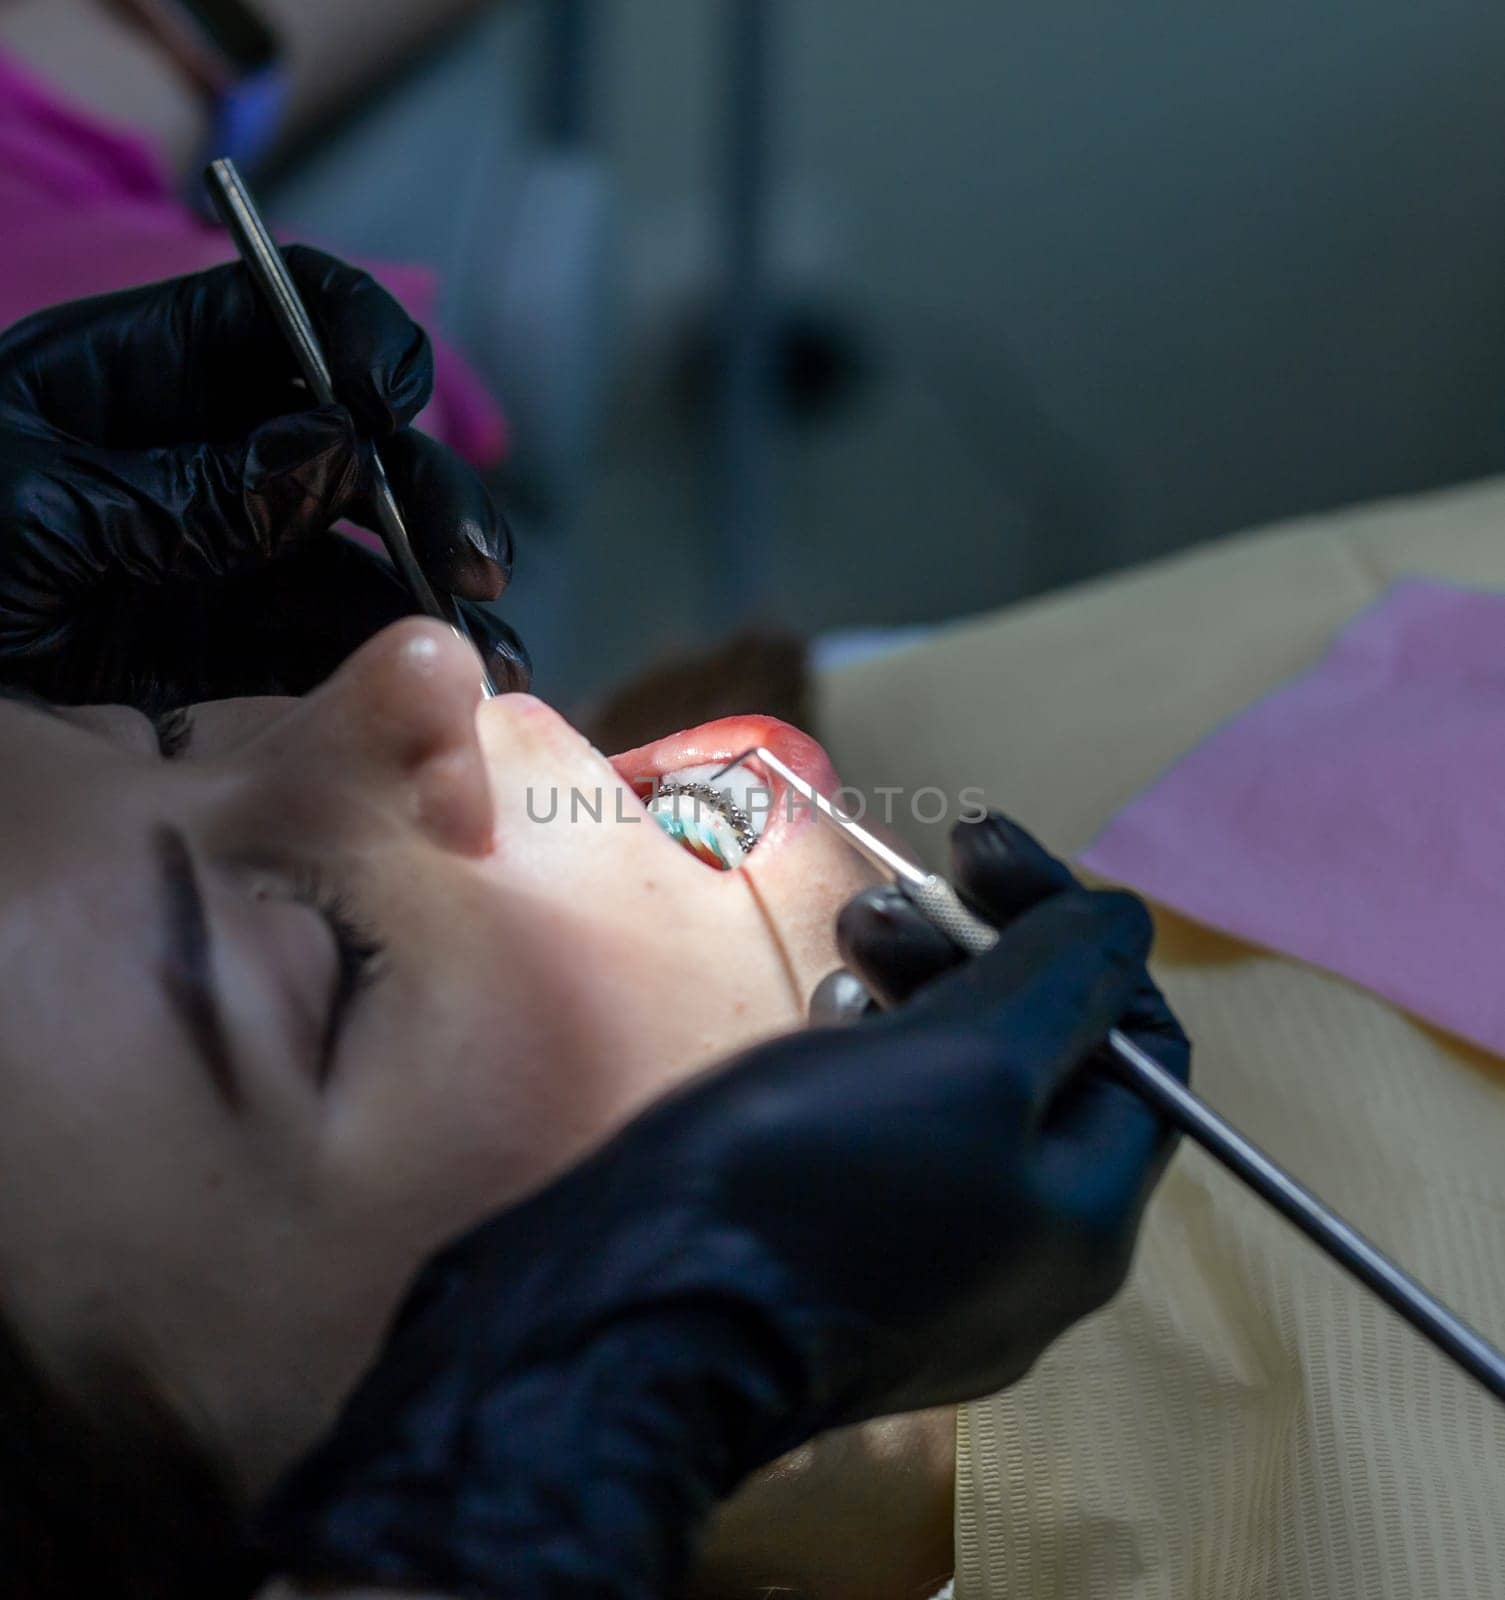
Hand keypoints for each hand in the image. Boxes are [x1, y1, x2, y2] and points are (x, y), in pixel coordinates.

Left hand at [0, 247, 528, 706]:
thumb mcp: (33, 513)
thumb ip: (187, 492)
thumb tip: (338, 448)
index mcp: (142, 379)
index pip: (289, 314)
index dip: (361, 340)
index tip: (397, 405)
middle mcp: (204, 459)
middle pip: (356, 445)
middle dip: (428, 495)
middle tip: (473, 566)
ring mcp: (223, 560)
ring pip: (362, 561)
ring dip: (434, 603)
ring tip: (485, 661)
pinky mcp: (226, 655)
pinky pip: (330, 653)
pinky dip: (393, 674)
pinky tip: (446, 699)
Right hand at [257, 817, 1187, 1599]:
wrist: (618, 1322)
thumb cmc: (805, 1180)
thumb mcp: (965, 1060)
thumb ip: (1061, 983)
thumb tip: (1127, 925)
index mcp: (1082, 1217)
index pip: (1134, 1040)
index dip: (1072, 929)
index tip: (977, 851)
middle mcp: (1024, 1255)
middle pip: (1041, 1060)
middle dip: (976, 950)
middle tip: (891, 891)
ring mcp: (929, 1266)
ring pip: (954, 1089)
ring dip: (914, 990)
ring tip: (845, 945)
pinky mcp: (838, 1260)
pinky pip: (886, 1135)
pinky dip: (864, 1059)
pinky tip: (814, 1024)